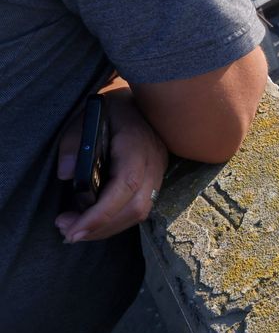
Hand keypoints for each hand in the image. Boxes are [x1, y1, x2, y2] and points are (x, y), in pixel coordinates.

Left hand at [55, 83, 168, 242]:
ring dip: (108, 227)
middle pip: (135, 207)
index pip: (125, 186)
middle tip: (67, 233)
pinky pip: (140, 205)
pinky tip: (95, 219)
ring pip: (140, 211)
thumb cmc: (109, 109)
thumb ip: (73, 144)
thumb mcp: (84, 118)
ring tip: (76, 229)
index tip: (72, 230)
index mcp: (135, 143)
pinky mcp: (156, 177)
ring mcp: (159, 170)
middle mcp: (153, 160)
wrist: (140, 99)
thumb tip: (65, 174)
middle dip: (100, 227)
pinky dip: (117, 218)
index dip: (101, 214)